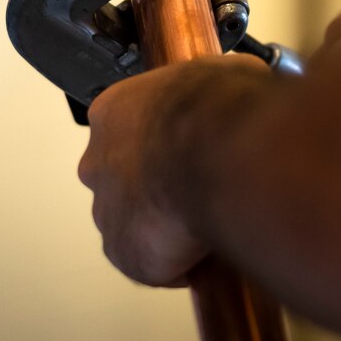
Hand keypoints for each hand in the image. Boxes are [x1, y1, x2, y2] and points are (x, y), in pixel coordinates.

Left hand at [79, 54, 269, 286]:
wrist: (222, 153)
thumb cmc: (222, 110)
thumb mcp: (224, 75)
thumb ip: (213, 93)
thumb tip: (240, 94)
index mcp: (115, 111)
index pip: (133, 130)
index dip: (166, 144)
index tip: (192, 152)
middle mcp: (100, 160)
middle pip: (126, 180)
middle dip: (159, 189)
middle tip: (201, 191)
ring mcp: (107, 208)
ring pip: (137, 224)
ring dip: (167, 229)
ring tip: (209, 225)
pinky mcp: (123, 252)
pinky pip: (151, 265)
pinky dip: (177, 265)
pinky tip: (207, 253)